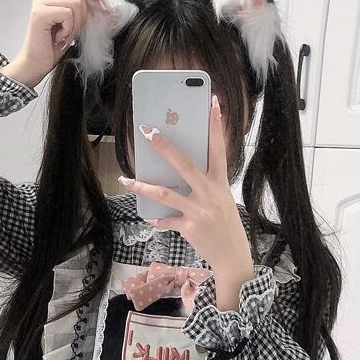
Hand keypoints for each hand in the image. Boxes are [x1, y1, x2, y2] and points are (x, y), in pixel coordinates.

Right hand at [0, 0, 108, 89]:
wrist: (36, 64)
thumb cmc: (54, 46)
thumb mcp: (73, 23)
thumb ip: (82, 7)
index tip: (98, 2)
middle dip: (83, 15)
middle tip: (71, 30)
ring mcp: (40, 1)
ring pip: (76, 3)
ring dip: (75, 25)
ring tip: (64, 35)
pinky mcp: (40, 12)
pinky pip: (68, 14)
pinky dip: (69, 29)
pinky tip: (58, 37)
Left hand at [118, 95, 254, 292]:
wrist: (233, 257)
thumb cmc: (225, 226)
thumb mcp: (222, 201)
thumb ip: (205, 186)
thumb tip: (181, 173)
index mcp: (220, 184)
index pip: (218, 149)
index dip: (215, 126)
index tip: (212, 103)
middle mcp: (210, 194)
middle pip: (184, 164)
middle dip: (164, 146)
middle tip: (147, 131)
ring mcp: (199, 211)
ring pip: (165, 193)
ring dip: (143, 187)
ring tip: (126, 180)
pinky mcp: (189, 228)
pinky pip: (166, 220)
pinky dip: (156, 219)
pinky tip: (149, 217)